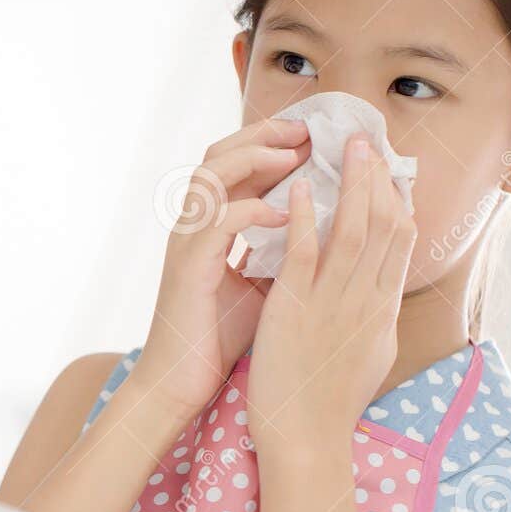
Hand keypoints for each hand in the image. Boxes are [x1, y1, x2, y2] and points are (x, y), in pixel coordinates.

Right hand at [127, 118, 312, 416]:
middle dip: (264, 134)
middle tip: (308, 129)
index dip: (273, 142)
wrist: (180, 382)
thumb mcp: (262, 282)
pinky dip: (253, 212)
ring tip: (294, 156)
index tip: (317, 136)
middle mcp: (194, 226)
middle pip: (220, 154)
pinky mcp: (189, 269)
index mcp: (210, 225)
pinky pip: (217, 224)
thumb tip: (330, 230)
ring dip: (255, 159)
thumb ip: (282, 251)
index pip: (237, 163)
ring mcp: (187, 244)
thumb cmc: (220, 334)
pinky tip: (288, 215)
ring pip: (212, 176)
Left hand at [247, 132, 416, 458]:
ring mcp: (333, 304)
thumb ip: (373, 318)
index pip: (401, 243)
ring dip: (351, 184)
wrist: (307, 440)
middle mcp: (366, 302)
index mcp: (382, 311)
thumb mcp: (367, 355)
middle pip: (386, 227)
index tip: (390, 168)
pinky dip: (307, 218)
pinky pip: (306, 255)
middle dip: (379, 178)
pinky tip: (302, 189)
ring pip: (354, 232)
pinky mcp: (297, 310)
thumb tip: (380, 293)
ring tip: (346, 146)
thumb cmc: (328, 404)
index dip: (397, 199)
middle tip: (370, 139)